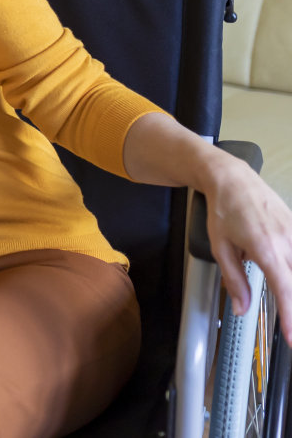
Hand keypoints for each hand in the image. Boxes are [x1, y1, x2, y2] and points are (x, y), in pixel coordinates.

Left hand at [202, 153, 291, 343]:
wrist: (233, 178)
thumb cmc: (224, 211)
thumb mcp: (220, 247)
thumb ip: (234, 279)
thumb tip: (241, 308)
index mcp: (266, 250)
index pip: (285, 290)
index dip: (290, 316)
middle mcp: (287, 243)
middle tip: (290, 326)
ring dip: (291, 284)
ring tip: (286, 305)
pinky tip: (285, 271)